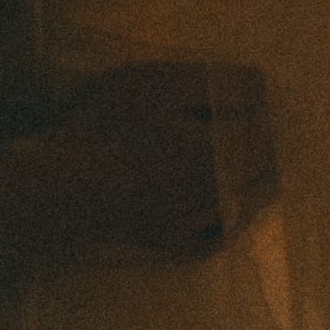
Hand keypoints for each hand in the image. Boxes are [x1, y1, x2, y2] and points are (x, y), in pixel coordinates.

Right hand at [35, 59, 275, 259]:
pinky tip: (218, 209)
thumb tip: (262, 87)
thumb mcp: (158, 85)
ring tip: (238, 160)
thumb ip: (216, 84)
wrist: (62, 188)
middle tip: (244, 124)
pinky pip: (217, 238)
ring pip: (248, 207)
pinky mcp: (174, 244)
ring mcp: (199, 225)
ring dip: (253, 183)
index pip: (265, 130)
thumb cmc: (107, 127)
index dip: (259, 110)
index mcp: (224, 152)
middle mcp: (222, 194)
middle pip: (267, 171)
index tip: (249, 97)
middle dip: (265, 146)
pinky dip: (227, 221)